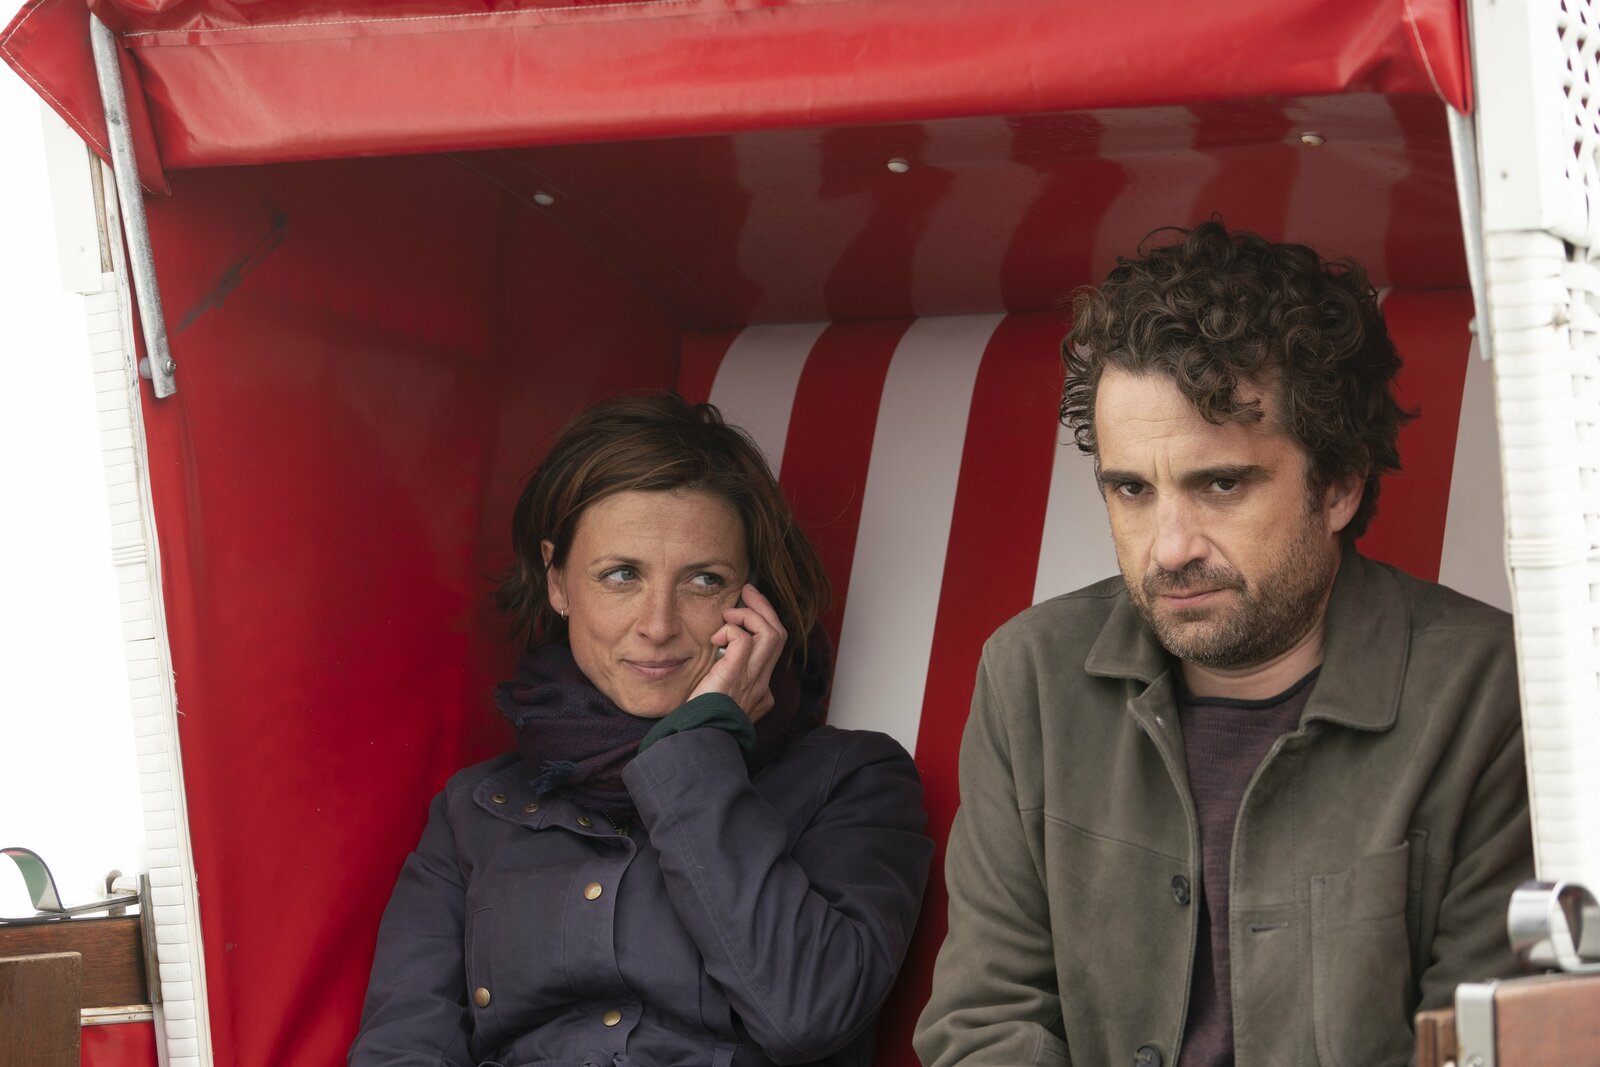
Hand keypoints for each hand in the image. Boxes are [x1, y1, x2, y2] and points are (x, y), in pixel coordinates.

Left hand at [688, 583, 786, 721]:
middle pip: (779, 635)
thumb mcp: (716, 704)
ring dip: (754, 613)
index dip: (763, 626)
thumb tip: (714, 663)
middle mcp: (761, 684)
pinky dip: (733, 629)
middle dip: (765, 609)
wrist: (698, 743)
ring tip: (733, 609)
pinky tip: (716, 635)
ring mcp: (752, 679)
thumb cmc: (698, 725)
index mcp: (759, 692)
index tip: (746, 613)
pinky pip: (745, 639)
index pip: (772, 651)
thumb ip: (720, 684)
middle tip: (749, 592)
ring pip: (772, 633)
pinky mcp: (736, 674)